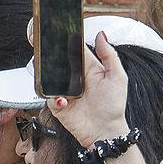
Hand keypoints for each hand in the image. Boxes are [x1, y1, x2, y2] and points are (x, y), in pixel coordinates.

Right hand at [50, 33, 130, 148]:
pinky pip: (49, 97)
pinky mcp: (58, 106)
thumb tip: (101, 34)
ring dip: (48, 76)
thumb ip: (109, 55)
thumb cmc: (113, 106)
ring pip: (49, 78)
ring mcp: (65, 91)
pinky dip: (54, 98)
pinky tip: (64, 100)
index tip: (57, 31)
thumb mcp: (117, 77)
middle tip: (44, 49)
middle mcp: (74, 77)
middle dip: (49, 55)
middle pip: (58, 61)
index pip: (74, 49)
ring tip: (54, 78)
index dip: (65, 39)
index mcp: (88, 67)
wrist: (106, 132)